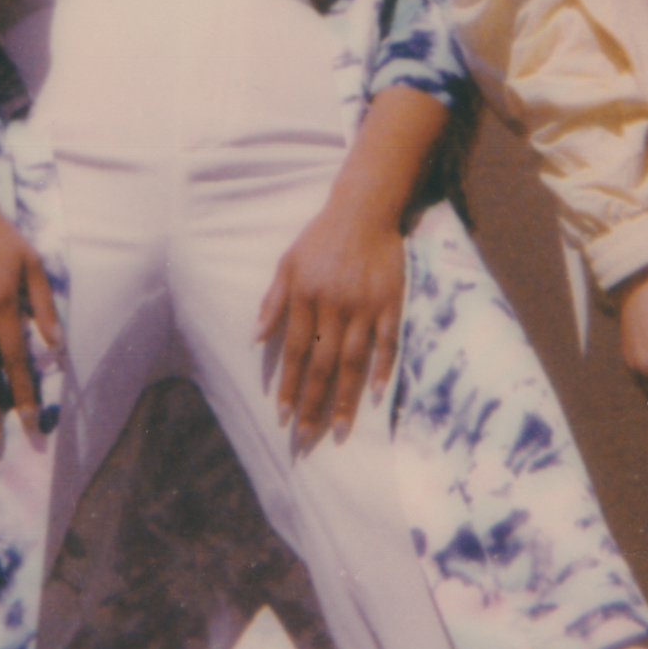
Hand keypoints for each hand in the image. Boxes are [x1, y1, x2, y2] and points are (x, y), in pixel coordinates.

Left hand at [257, 195, 405, 450]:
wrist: (364, 210)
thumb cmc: (320, 238)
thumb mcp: (287, 263)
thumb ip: (273, 300)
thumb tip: (257, 337)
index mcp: (305, 297)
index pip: (294, 352)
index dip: (288, 386)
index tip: (283, 417)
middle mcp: (333, 306)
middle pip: (321, 365)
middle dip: (312, 404)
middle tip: (307, 438)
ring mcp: (364, 306)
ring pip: (352, 361)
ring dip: (345, 398)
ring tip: (339, 430)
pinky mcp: (390, 302)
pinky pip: (387, 342)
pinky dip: (382, 369)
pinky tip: (377, 396)